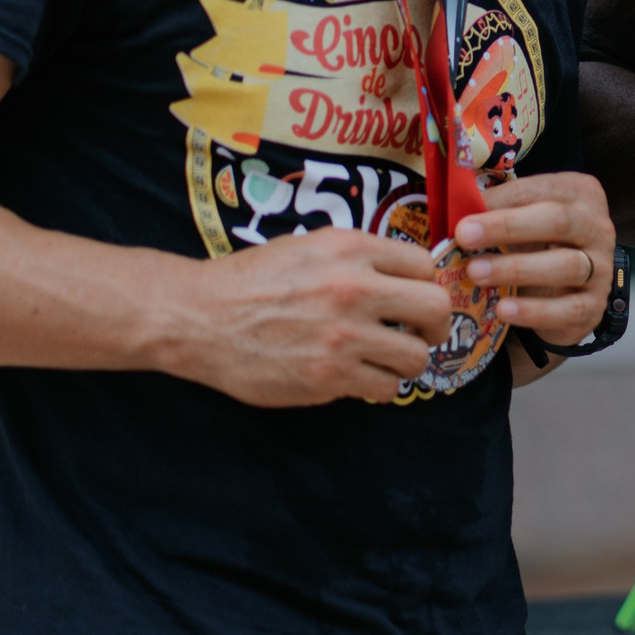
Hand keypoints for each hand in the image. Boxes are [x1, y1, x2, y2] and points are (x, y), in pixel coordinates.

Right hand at [157, 228, 453, 407]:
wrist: (198, 318)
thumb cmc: (250, 279)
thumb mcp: (309, 246)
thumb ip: (358, 258)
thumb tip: (401, 276)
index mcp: (351, 249)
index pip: (424, 266)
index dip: (424, 285)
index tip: (414, 298)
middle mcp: (355, 289)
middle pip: (436, 309)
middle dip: (435, 325)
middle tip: (422, 333)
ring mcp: (344, 336)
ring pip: (416, 357)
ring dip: (407, 361)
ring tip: (387, 359)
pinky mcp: (329, 376)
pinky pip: (384, 388)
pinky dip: (379, 386)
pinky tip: (361, 377)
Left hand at [459, 172, 616, 346]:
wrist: (563, 293)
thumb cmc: (534, 245)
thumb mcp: (518, 220)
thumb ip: (494, 211)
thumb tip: (450, 209)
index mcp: (578, 194)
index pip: (539, 191)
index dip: (499, 202)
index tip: (462, 214)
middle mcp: (597, 226)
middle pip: (558, 220)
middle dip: (507, 227)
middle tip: (464, 236)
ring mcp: (601, 268)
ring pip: (566, 265)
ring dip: (516, 268)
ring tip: (475, 274)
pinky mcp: (594, 306)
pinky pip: (568, 309)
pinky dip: (534, 311)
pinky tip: (503, 310)